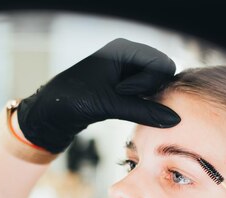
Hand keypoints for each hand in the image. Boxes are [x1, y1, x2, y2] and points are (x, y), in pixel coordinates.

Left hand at [16, 38, 179, 152]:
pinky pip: (145, 95)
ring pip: (154, 86)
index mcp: (124, 49)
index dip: (149, 81)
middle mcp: (127, 57)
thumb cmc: (75, 100)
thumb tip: (174, 119)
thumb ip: (143, 110)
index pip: (160, 63)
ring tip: (123, 106)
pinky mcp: (122, 88)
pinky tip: (127, 111)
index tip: (123, 94)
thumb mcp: (110, 104)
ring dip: (147, 99)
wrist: (51, 112)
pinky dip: (141, 104)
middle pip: (161, 73)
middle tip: (128, 102)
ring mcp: (126, 72)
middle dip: (152, 90)